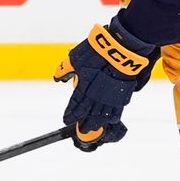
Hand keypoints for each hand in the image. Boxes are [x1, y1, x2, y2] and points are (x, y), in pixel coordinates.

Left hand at [53, 22, 157, 150]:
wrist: (119, 49)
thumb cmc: (95, 52)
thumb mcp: (75, 58)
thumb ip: (65, 70)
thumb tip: (57, 79)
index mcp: (83, 86)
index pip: (74, 104)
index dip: (70, 113)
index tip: (66, 120)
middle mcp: (95, 95)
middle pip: (88, 113)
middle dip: (83, 123)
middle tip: (80, 131)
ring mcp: (109, 96)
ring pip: (102, 114)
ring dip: (96, 123)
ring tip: (93, 129)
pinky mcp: (122, 93)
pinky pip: (117, 109)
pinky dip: (113, 116)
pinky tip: (111, 121)